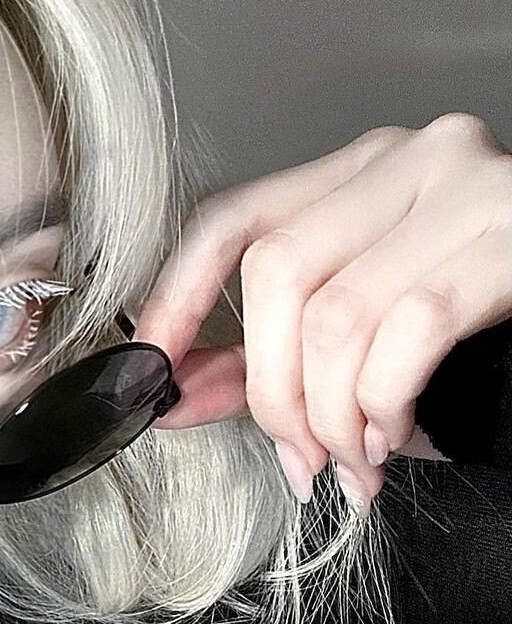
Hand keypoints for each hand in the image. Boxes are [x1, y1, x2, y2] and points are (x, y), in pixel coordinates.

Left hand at [134, 113, 511, 515]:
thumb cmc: (477, 334)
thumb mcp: (360, 347)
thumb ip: (262, 365)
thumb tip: (172, 395)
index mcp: (354, 176)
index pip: (232, 218)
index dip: (176, 297)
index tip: (148, 369)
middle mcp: (404, 162)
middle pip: (275, 274)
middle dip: (272, 393)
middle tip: (300, 458)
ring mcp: (462, 188)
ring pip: (335, 313)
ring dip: (332, 418)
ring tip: (354, 462)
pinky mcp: (510, 237)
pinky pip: (405, 331)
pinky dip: (383, 404)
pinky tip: (393, 436)